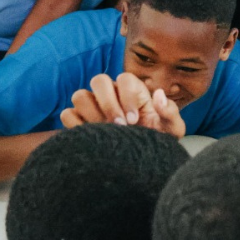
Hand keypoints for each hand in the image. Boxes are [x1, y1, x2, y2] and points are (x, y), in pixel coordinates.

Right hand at [60, 72, 185, 137]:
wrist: (145, 161)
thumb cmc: (159, 139)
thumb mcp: (172, 128)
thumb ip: (169, 111)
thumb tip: (158, 95)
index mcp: (133, 89)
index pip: (124, 78)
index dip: (127, 97)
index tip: (134, 120)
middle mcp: (111, 93)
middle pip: (98, 81)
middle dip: (108, 103)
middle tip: (120, 126)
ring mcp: (93, 106)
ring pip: (79, 96)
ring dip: (91, 114)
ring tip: (106, 132)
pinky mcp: (79, 122)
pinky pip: (67, 115)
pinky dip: (75, 125)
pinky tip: (93, 139)